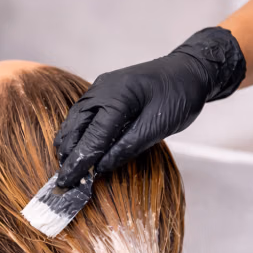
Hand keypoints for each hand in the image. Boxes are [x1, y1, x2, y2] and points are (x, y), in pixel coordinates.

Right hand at [54, 27, 245, 187]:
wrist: (189, 70)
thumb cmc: (179, 95)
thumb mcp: (158, 126)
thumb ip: (128, 147)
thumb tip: (101, 167)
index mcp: (117, 97)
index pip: (92, 136)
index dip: (79, 162)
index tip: (68, 182)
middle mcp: (102, 90)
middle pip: (76, 127)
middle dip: (68, 155)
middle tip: (62, 181)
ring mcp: (100, 88)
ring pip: (74, 120)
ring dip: (68, 144)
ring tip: (65, 167)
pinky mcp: (102, 91)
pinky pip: (82, 114)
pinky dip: (76, 133)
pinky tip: (74, 146)